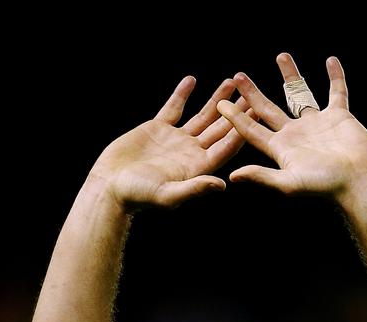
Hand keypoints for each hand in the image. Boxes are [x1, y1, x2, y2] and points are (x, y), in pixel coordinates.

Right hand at [89, 77, 258, 211]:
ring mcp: (176, 140)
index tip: (256, 115)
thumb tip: (222, 185)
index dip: (241, 131)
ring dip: (216, 99)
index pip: (225, 147)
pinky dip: (182, 94)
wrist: (110, 186)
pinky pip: (174, 108)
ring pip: (201, 116)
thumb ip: (195, 188)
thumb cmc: (137, 196)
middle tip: (252, 94)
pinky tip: (192, 80)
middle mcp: (190, 153)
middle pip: (219, 129)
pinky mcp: (158, 129)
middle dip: (236, 112)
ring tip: (230, 81)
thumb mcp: (168, 195)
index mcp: (197, 168)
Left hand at [215, 53, 366, 199]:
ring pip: (300, 95)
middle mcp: (296, 135)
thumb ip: (262, 176)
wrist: (358, 182)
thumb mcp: (289, 183)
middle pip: (269, 110)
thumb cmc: (325, 186)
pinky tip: (330, 61)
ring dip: (291, 77)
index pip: (253, 131)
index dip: (236, 118)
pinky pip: (337, 92)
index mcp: (281, 149)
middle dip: (253, 94)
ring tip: (281, 56)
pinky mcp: (339, 117)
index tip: (221, 104)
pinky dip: (335, 77)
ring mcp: (317, 124)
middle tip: (238, 77)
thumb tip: (233, 176)